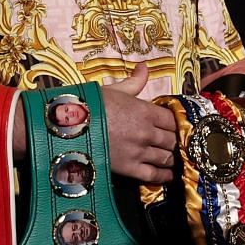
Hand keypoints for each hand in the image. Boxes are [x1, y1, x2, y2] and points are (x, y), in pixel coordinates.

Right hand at [103, 61, 177, 183]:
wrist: (69, 127)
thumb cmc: (91, 105)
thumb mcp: (115, 89)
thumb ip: (135, 82)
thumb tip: (145, 67)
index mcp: (146, 111)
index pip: (172, 120)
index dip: (175, 123)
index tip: (173, 126)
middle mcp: (147, 132)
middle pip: (172, 140)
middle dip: (173, 141)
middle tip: (174, 144)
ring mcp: (139, 152)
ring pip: (166, 157)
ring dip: (171, 158)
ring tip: (174, 159)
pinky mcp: (130, 169)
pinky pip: (154, 175)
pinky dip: (164, 176)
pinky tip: (168, 176)